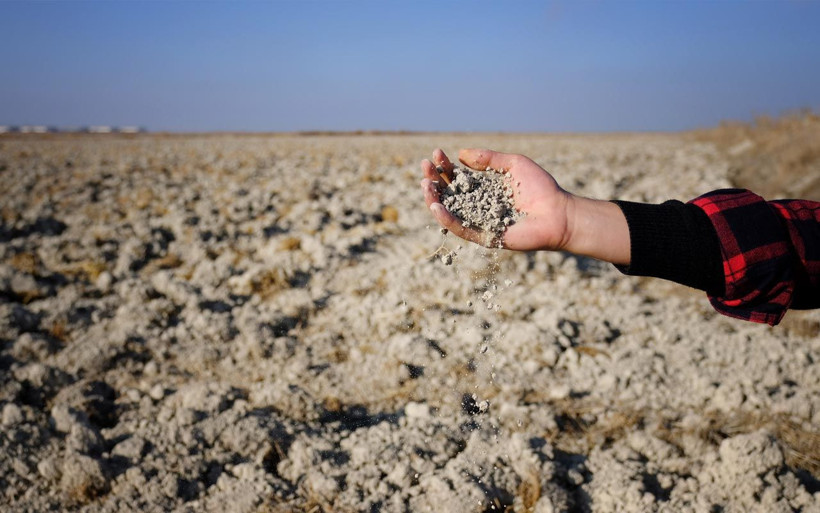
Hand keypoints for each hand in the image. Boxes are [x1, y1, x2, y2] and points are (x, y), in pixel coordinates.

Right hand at [420, 148, 571, 250]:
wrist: (557, 213)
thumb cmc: (540, 188)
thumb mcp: (513, 165)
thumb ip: (489, 159)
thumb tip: (460, 155)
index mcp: (484, 189)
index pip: (457, 177)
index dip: (444, 166)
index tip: (436, 153)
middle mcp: (478, 206)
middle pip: (448, 194)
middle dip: (434, 179)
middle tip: (425, 166)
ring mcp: (479, 222)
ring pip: (449, 212)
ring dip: (433, 199)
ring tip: (425, 185)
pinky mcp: (484, 237)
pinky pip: (461, 229)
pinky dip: (446, 219)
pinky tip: (436, 206)